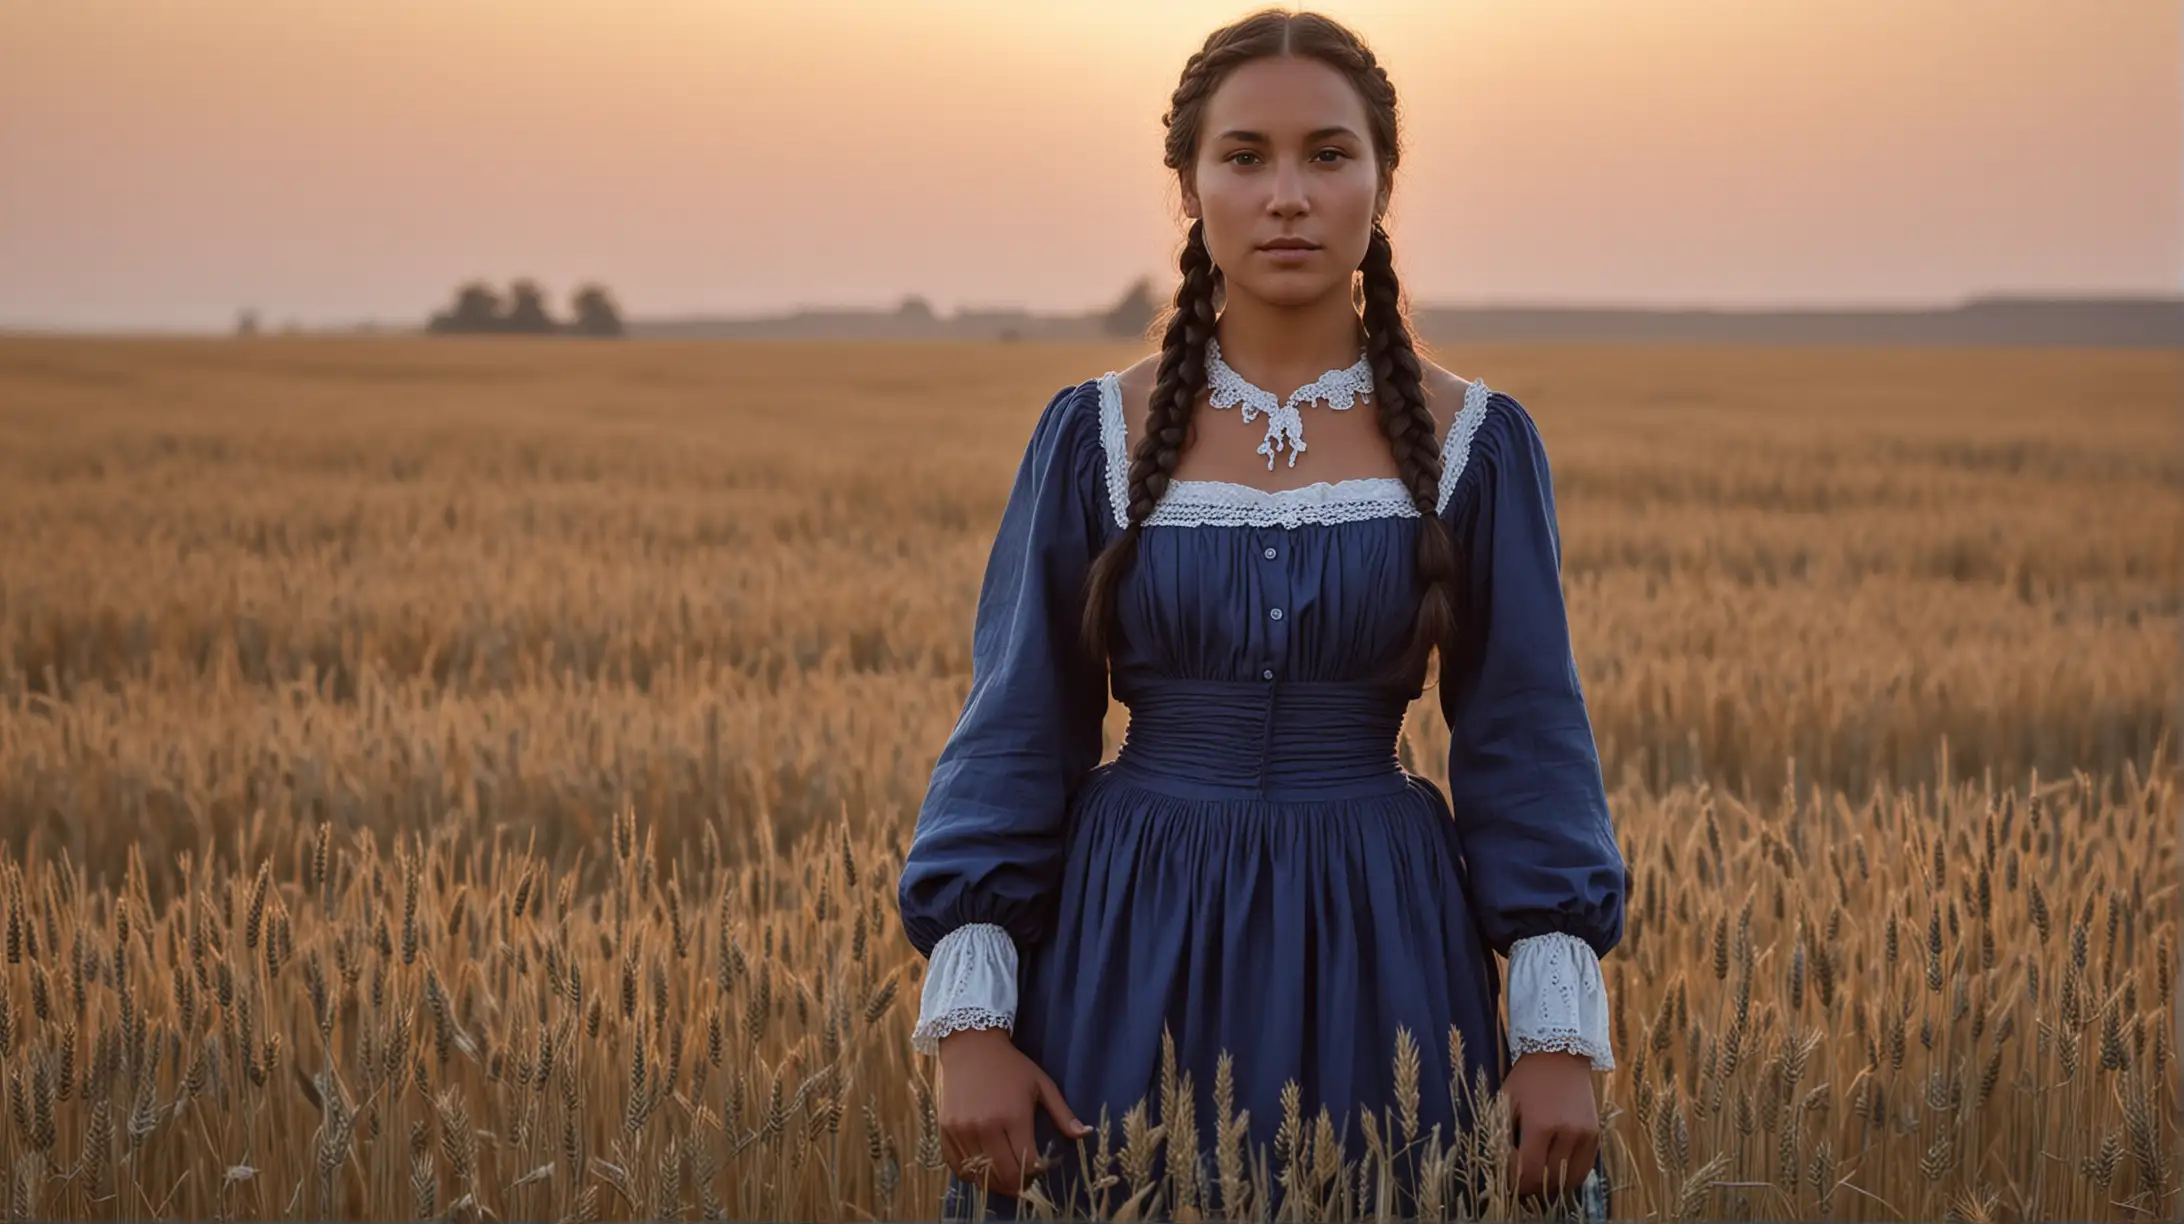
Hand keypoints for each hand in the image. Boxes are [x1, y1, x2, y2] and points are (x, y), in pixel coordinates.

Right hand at [935, 1027, 1090, 1196]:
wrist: (971, 1047)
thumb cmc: (1011, 1066)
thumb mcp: (1042, 1085)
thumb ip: (1062, 1113)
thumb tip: (1085, 1134)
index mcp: (1013, 1116)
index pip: (1027, 1164)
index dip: (1036, 1173)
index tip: (1039, 1169)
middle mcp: (986, 1127)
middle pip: (1004, 1175)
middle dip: (1018, 1184)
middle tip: (1024, 1181)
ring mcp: (963, 1131)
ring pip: (981, 1175)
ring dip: (995, 1181)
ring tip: (1005, 1175)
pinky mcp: (946, 1132)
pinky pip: (958, 1167)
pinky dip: (972, 1175)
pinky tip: (983, 1169)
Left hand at [1504, 1050, 1599, 1203]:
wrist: (1562, 1054)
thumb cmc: (1528, 1077)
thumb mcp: (1507, 1101)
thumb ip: (1502, 1135)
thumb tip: (1500, 1166)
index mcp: (1541, 1125)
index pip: (1529, 1172)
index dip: (1516, 1182)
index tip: (1506, 1179)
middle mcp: (1567, 1133)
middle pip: (1549, 1180)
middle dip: (1531, 1186)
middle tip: (1519, 1182)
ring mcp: (1585, 1136)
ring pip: (1569, 1180)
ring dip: (1551, 1186)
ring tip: (1537, 1179)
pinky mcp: (1596, 1135)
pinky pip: (1584, 1169)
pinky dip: (1569, 1176)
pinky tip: (1555, 1171)